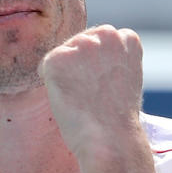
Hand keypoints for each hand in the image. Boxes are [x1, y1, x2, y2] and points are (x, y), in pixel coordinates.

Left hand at [38, 25, 143, 157]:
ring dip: (65, 73)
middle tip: (91, 93)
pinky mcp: (57, 58)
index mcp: (127, 38)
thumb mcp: (124, 75)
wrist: (110, 138)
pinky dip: (50, 83)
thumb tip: (84, 56)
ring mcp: (81, 44)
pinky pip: (44, 67)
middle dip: (79, 65)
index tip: (105, 84)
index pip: (100, 39)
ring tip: (82, 95)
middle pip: (79, 43)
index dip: (97, 65)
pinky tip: (68, 96)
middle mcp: (106, 34)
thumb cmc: (117, 116)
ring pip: (62, 55)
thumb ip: (109, 58)